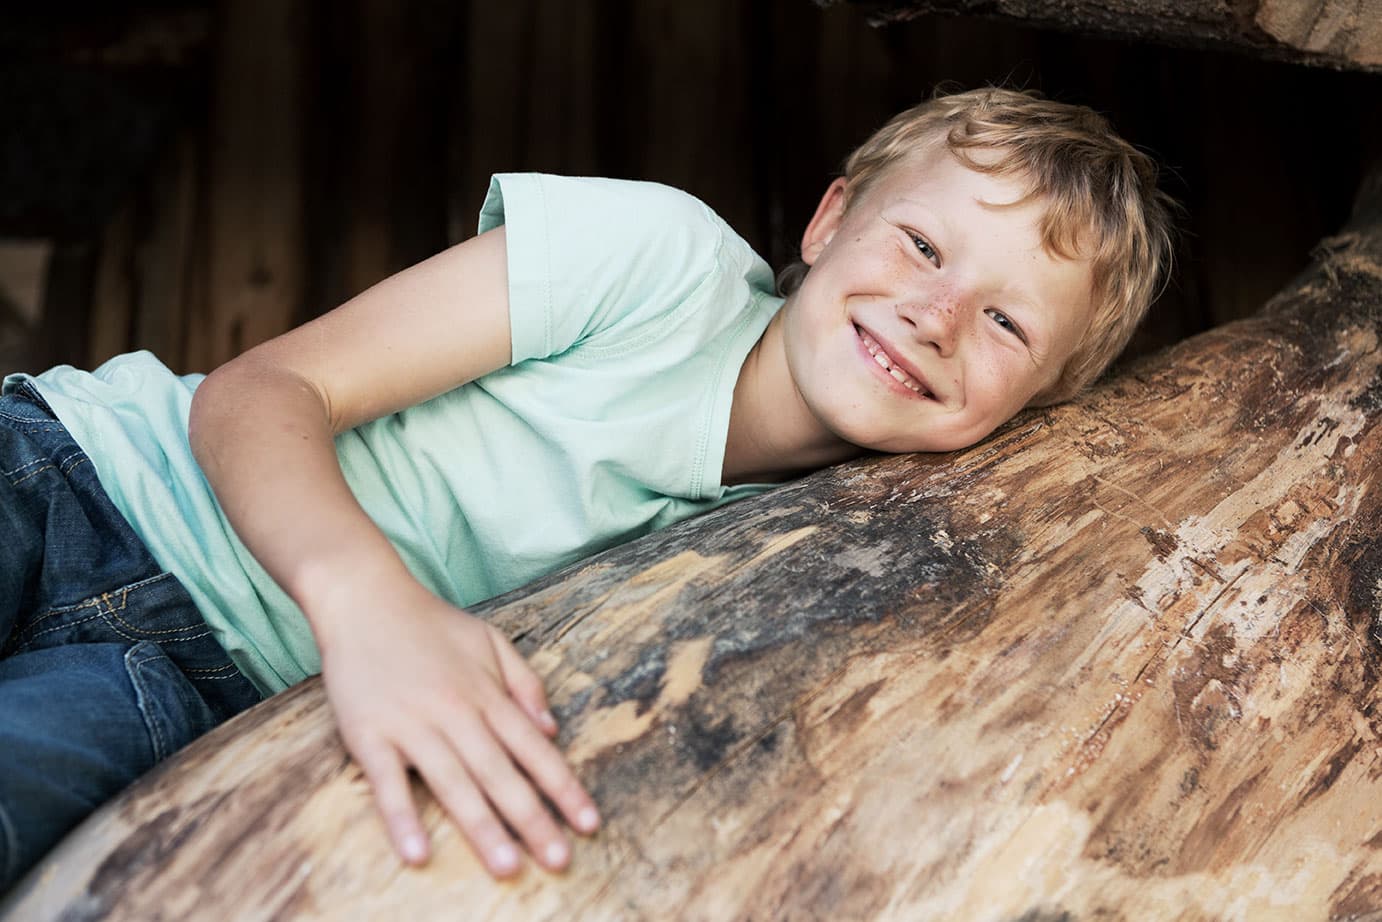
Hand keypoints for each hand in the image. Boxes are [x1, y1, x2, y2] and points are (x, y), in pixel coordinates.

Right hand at [316, 590, 599, 876]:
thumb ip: (525, 683)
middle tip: (560, 861)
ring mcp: (411, 724)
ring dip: (482, 827)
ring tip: (507, 866)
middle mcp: (456, 712)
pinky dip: (402, 818)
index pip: (534, 748)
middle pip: (501, 773)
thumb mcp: (491, 640)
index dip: (563, 787)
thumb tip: (554, 729)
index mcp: (487, 694)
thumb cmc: (430, 624)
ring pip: (454, 782)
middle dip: (533, 819)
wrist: (364, 598)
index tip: (589, 823)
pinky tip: (417, 853)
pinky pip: (387, 783)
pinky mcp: (368, 734)